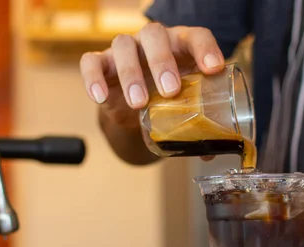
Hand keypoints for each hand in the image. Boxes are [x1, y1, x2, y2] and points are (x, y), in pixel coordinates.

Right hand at [80, 23, 225, 127]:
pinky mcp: (101, 62)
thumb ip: (195, 125)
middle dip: (162, 62)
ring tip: (138, 103)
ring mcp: (125, 49)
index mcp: (180, 45)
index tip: (213, 69)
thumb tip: (208, 155)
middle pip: (154, 35)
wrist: (135, 103)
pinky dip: (93, 78)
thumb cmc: (165, 98)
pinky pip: (91, 62)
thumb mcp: (182, 107)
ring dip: (131, 73)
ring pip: (123, 45)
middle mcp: (152, 40)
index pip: (195, 36)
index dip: (205, 49)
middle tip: (170, 91)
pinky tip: (100, 97)